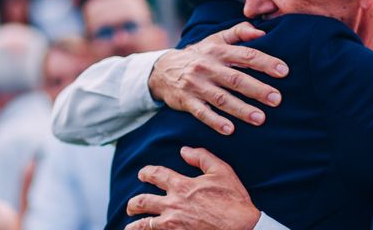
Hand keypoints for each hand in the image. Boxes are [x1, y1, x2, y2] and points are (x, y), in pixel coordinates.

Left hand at [125, 147, 259, 229]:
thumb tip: (184, 150)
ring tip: (130, 227)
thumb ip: (201, 157)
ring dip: (133, 226)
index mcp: (182, 186)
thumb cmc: (233, 199)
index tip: (142, 174)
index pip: (156, 175)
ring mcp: (172, 226)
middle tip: (131, 206)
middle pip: (141, 202)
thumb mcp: (222, 171)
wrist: (242, 228)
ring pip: (143, 226)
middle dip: (133, 204)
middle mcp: (172, 206)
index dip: (146, 172)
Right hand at [148, 22, 288, 134]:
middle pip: (236, 79)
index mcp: (218, 51)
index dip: (265, 63)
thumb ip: (238, 32)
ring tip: (261, 118)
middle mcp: (208, 67)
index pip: (246, 56)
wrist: (162, 69)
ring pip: (222, 98)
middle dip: (258, 90)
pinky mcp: (186, 101)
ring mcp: (196, 85)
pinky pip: (202, 113)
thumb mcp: (215, 39)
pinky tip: (230, 130)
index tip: (284, 71)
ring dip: (241, 109)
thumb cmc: (198, 55)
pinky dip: (215, 121)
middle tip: (277, 99)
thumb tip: (261, 31)